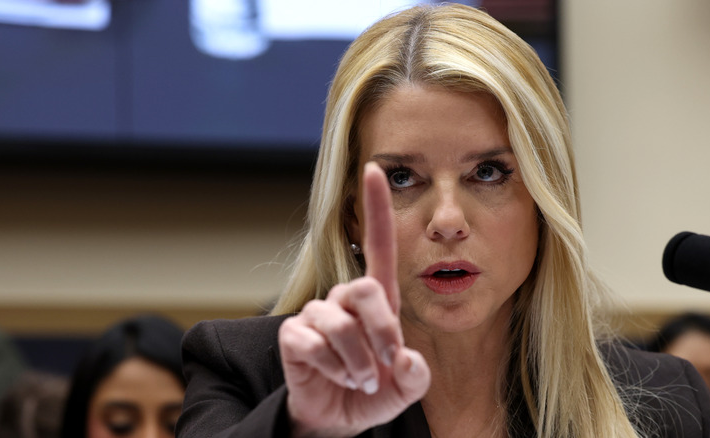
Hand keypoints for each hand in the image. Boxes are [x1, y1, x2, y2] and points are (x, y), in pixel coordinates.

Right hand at [278, 162, 430, 436]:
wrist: (337, 417)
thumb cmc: (372, 391)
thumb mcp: (404, 388)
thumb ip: (416, 377)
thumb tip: (408, 360)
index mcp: (376, 299)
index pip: (377, 244)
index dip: (376, 207)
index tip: (375, 168)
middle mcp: (344, 298)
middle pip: (364, 288)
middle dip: (382, 332)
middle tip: (385, 366)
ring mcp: (316, 314)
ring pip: (340, 324)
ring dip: (358, 363)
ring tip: (360, 381)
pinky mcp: (293, 334)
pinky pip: (314, 344)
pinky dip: (333, 370)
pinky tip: (335, 377)